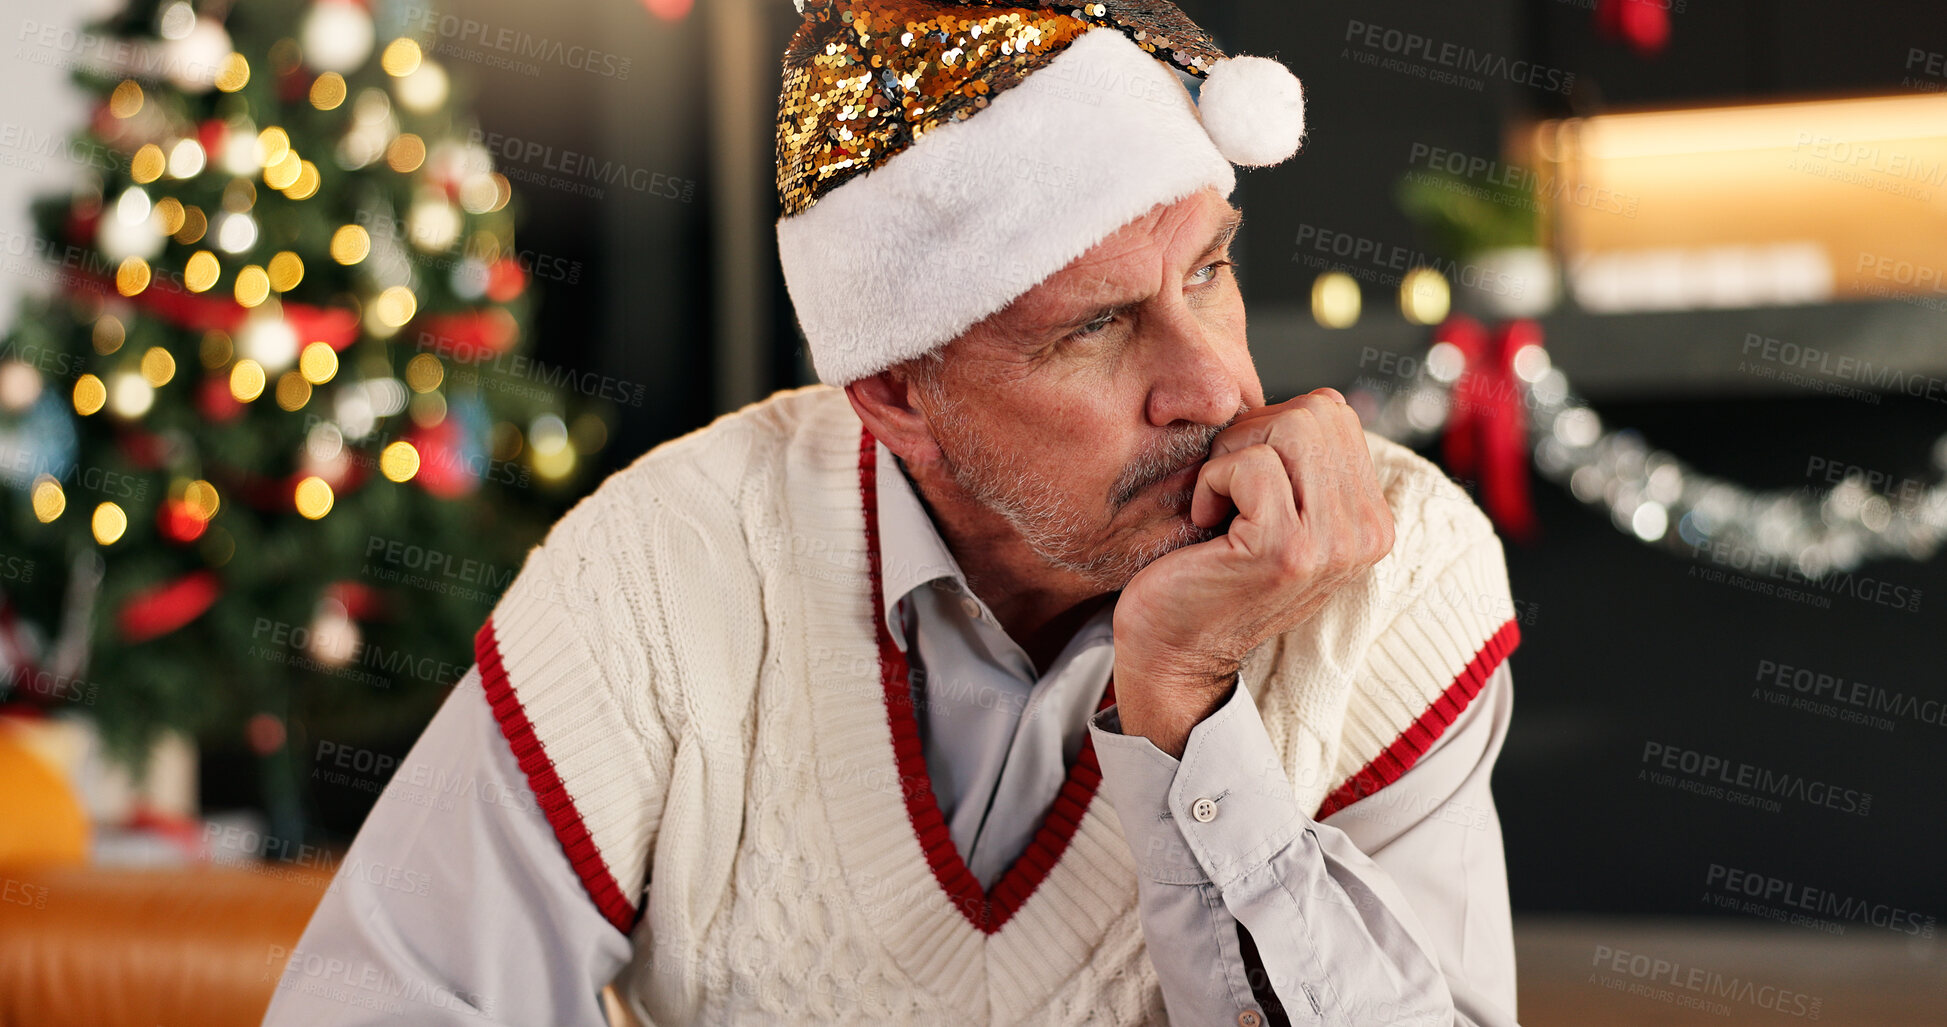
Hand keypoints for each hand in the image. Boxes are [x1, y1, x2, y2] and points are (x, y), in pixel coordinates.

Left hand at [1112, 388, 1395, 756]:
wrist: (1172, 650)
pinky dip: (1210, 484)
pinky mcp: (1287, 552)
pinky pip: (1250, 465)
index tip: (1244, 482)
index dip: (1270, 428)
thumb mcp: (1274, 508)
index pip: (1332, 412)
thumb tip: (1312, 397)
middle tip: (1224, 492)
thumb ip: (1303, 461)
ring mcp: (1333, 546)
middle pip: (1315, 412)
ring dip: (1230, 459)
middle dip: (1251, 436)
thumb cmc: (1208, 569)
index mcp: (1371, 520)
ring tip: (1219, 510)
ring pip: (1289, 428)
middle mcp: (1367, 534)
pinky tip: (1205, 528)